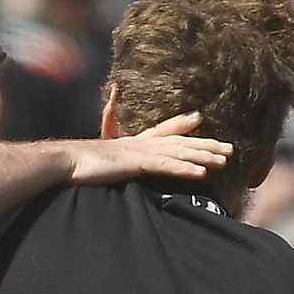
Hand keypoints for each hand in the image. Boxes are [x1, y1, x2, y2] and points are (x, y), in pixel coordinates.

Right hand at [68, 115, 232, 186]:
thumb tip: (111, 169)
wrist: (64, 161)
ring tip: (225, 161)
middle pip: (180, 142)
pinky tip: (202, 174)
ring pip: (179, 153)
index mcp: (132, 143)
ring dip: (203, 157)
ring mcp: (140, 152)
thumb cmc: (75, 166)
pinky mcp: (136, 163)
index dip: (182, 125)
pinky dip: (185, 169)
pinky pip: (167, 167)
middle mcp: (140, 143)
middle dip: (206, 145)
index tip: (199, 119)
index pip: (163, 132)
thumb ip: (108, 163)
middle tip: (230, 149)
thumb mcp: (97, 163)